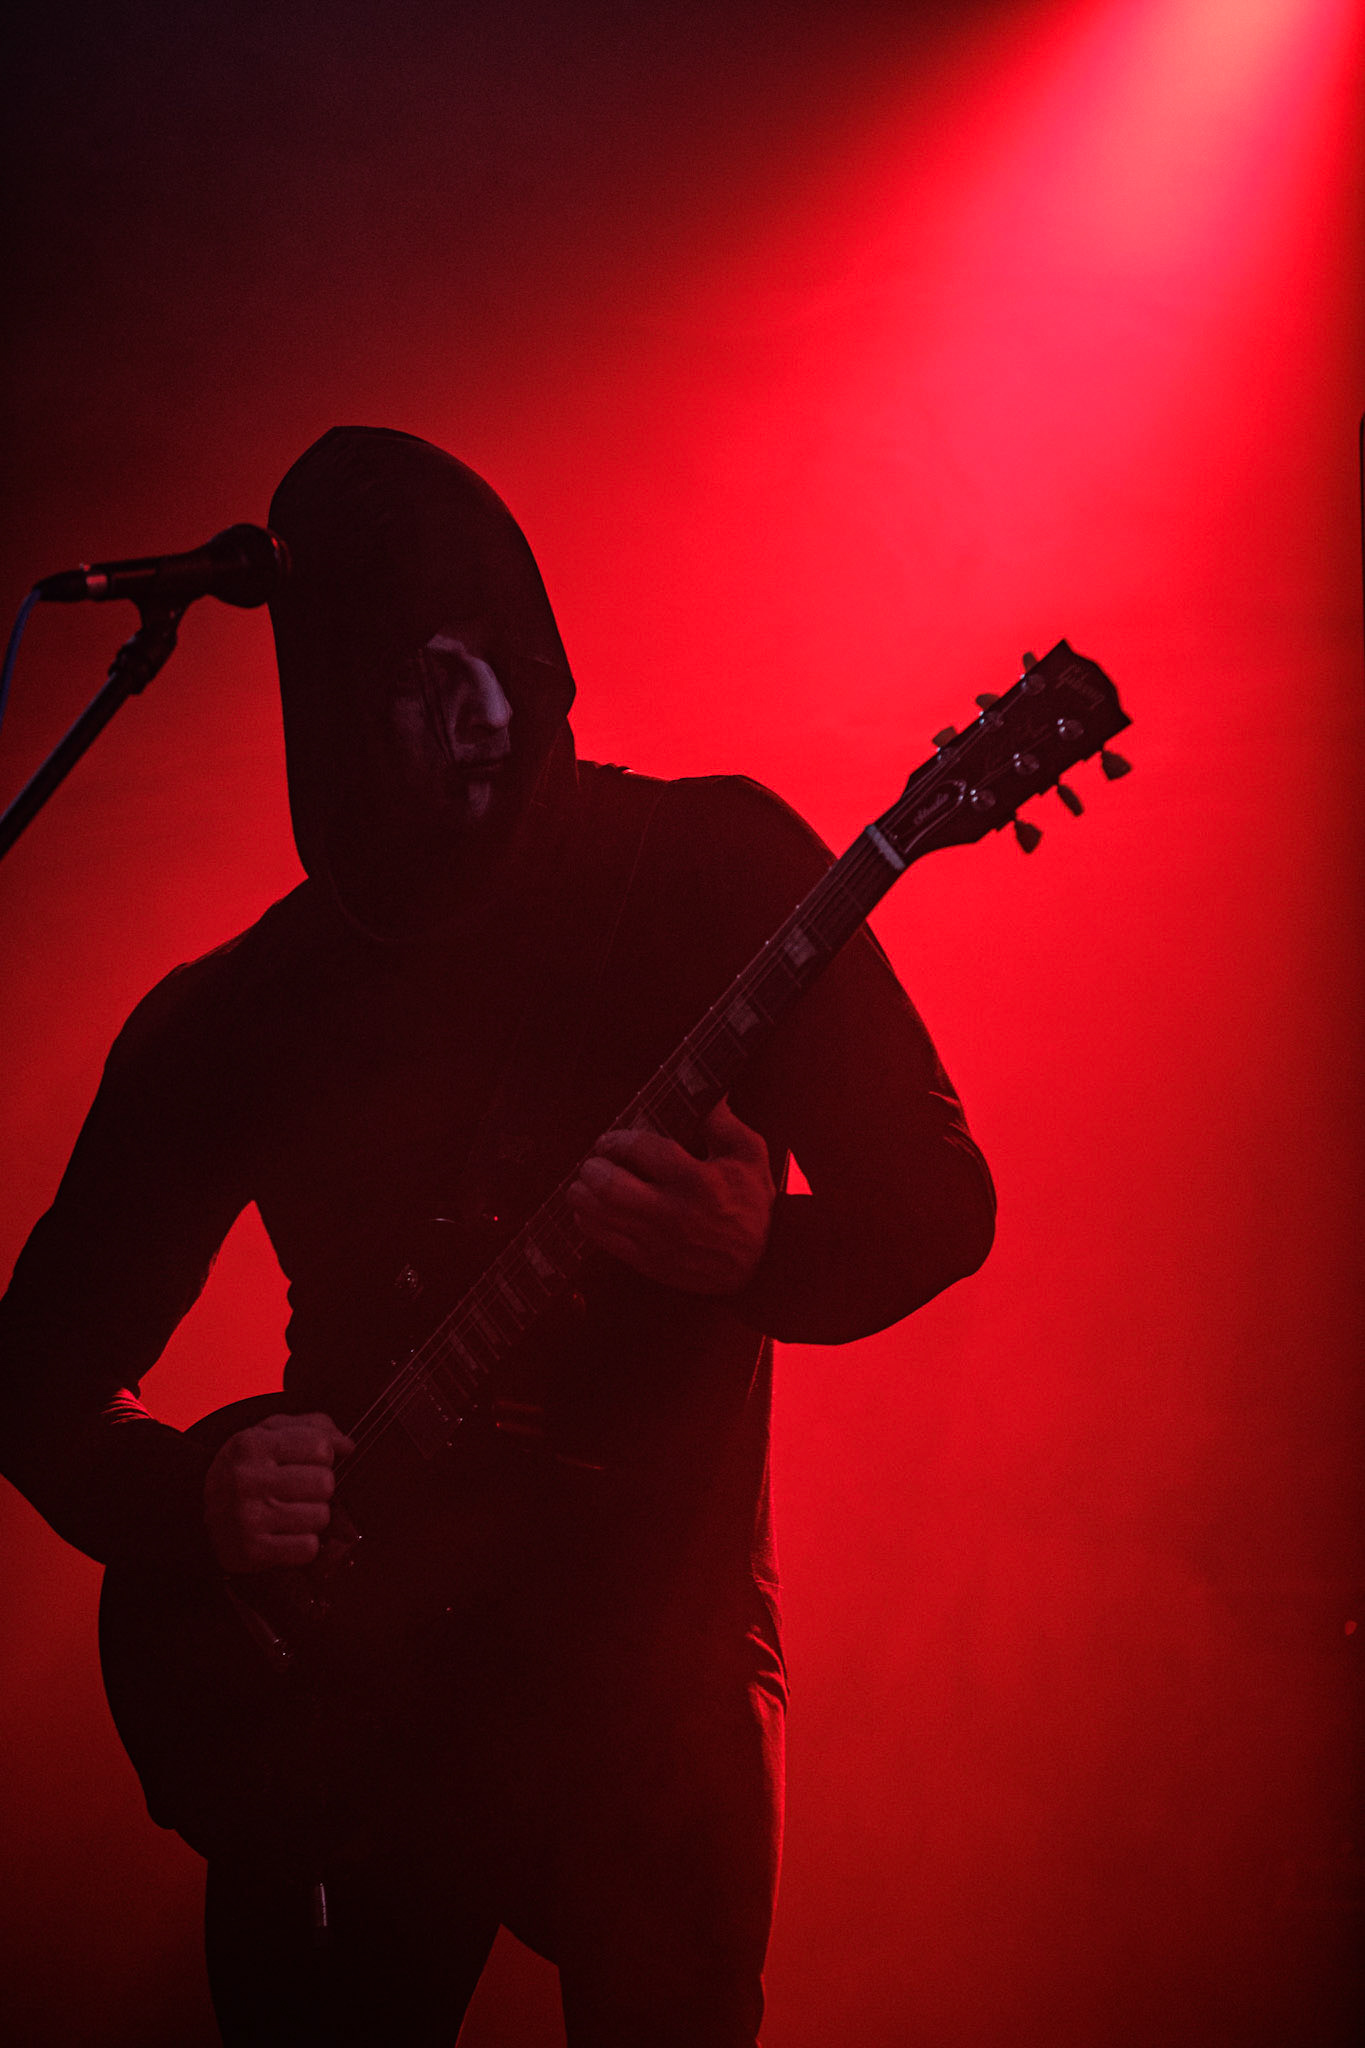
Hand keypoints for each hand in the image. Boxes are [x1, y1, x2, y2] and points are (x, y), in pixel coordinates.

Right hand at [204, 1412, 353, 1573]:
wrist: (200, 1511)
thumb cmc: (248, 1469)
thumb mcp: (271, 1434)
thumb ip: (314, 1428)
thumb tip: (348, 1445)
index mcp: (252, 1444)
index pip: (321, 1448)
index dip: (321, 1457)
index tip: (305, 1464)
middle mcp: (246, 1479)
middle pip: (325, 1483)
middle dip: (319, 1488)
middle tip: (299, 1492)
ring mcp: (247, 1517)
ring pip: (321, 1516)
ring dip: (312, 1517)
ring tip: (290, 1513)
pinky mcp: (251, 1551)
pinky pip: (308, 1548)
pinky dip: (304, 1544)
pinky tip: (286, 1536)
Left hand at [568, 1098, 775, 1294]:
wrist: (762, 1264)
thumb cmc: (754, 1204)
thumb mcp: (749, 1156)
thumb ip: (722, 1122)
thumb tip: (703, 1090)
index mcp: (696, 1179)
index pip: (641, 1150)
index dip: (616, 1140)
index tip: (610, 1140)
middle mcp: (673, 1211)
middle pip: (610, 1186)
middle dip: (592, 1167)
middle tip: (593, 1161)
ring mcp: (658, 1241)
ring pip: (600, 1215)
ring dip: (582, 1194)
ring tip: (585, 1182)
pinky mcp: (649, 1263)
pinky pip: (604, 1241)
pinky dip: (588, 1222)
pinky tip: (589, 1210)